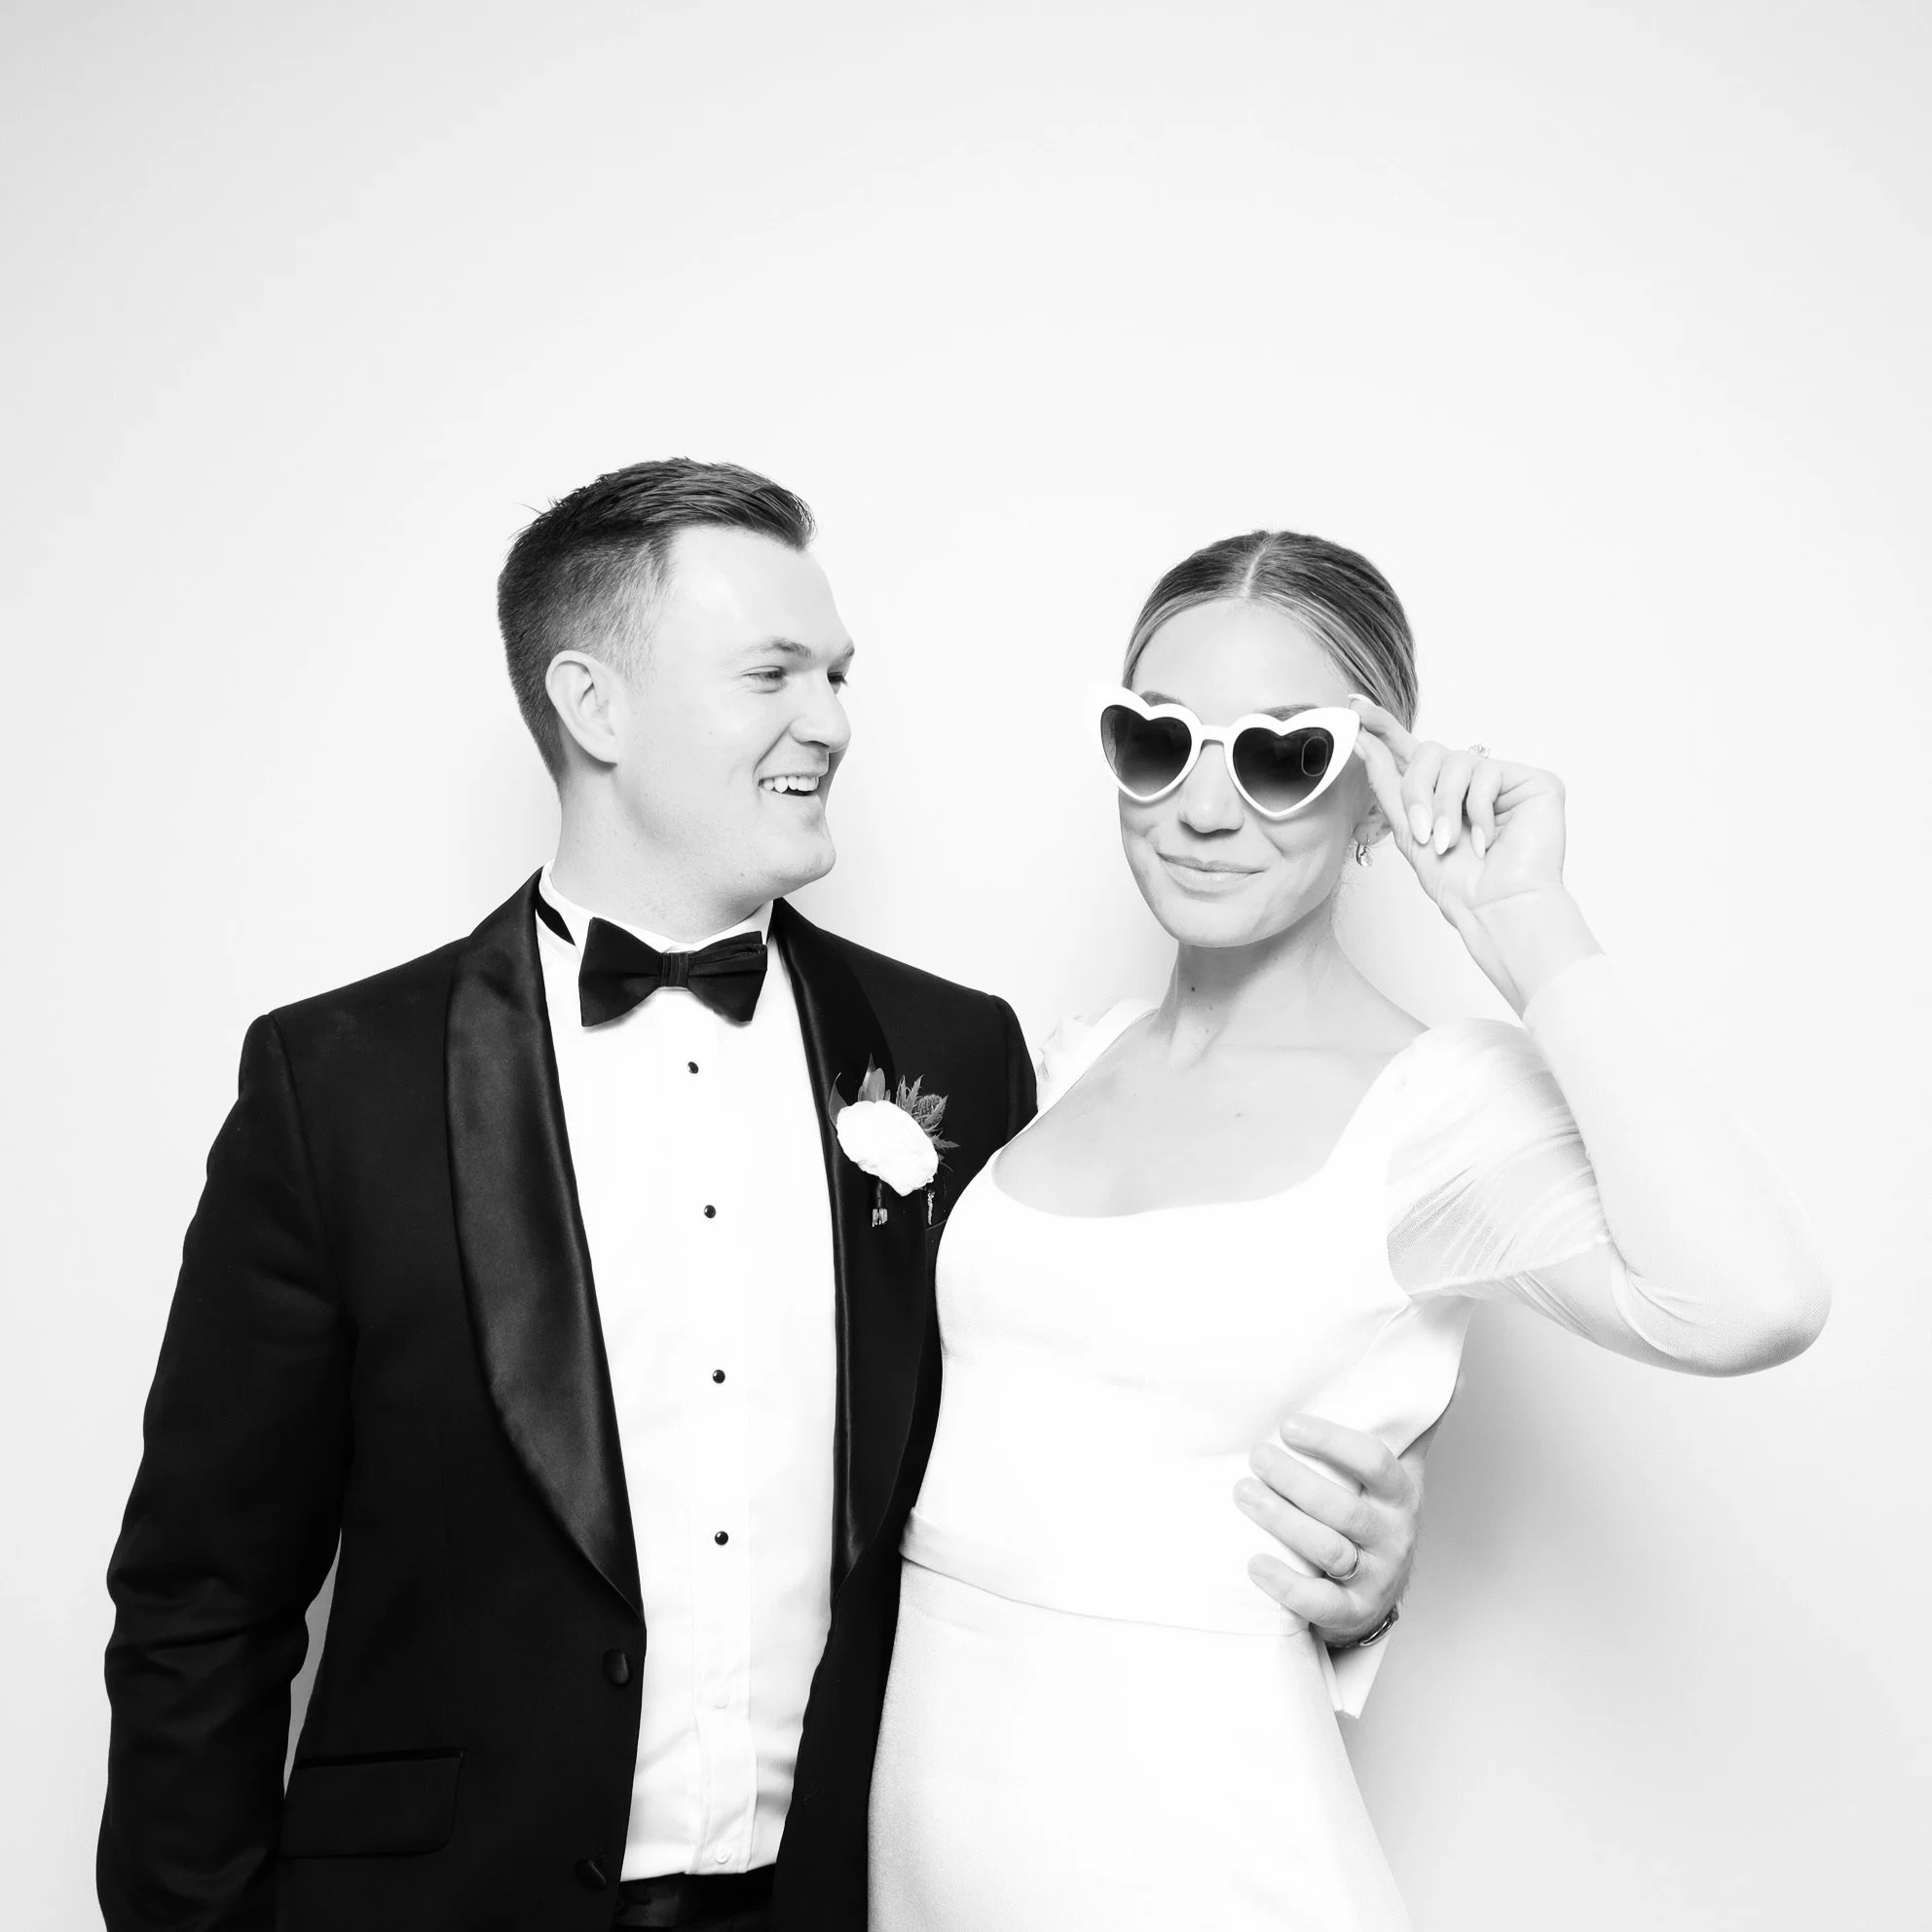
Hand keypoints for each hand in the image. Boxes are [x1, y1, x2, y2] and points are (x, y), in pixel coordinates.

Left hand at [1236, 1414, 1423, 1645]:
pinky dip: (1286, 1585)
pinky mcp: (1349, 1612)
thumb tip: (1450, 1371)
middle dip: (1296, 1481)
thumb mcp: (1398, 1472)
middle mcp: (1392, 1536)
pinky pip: (1320, 1602)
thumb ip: (1411, 1425)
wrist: (1376, 1592)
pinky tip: (1254, 1563)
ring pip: (1329, 1550)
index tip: (1289, 1424)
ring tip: (1243, 1494)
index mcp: (1401, 1495)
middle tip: (1255, 1457)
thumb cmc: (1377, 1516)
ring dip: (1283, 1522)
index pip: (1375, 1463)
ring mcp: (1373, 1577)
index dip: (1333, 1442)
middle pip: (1345, 1509)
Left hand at [1347, 697, 1596, 1010]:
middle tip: (1421, 832)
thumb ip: (1388, 784)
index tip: (1353, 705)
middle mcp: (1474, 780)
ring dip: (1445, 807)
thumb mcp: (1408, 830)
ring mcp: (1505, 778)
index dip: (1384, 726)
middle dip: (1417, 792)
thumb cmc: (1458, 882)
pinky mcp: (1535, 781)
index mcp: (1443, 791)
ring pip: (1456, 760)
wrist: (1494, 906)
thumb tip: (1362, 741)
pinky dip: (1479, 812)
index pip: (1412, 750)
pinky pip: (1488, 772)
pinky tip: (1488, 840)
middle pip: (1430, 752)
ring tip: (1451, 842)